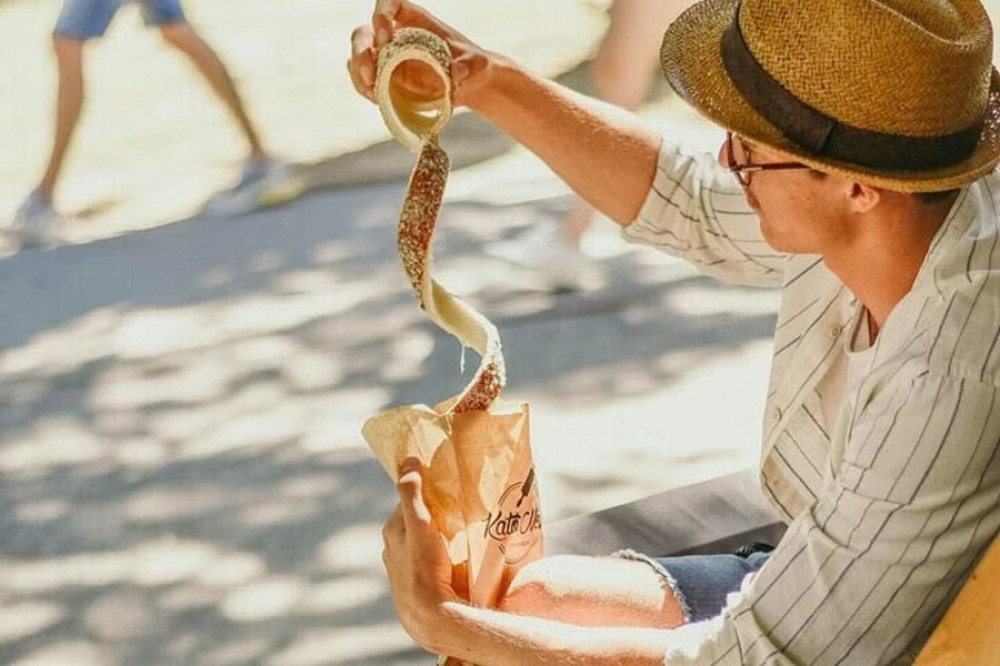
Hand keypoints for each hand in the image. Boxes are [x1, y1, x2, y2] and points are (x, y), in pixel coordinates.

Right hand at [348, 0, 494, 107]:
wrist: (467, 87)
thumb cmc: (471, 66)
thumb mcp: (476, 63)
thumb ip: (470, 65)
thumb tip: (457, 72)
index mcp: (415, 20)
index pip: (390, 5)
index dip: (382, 14)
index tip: (386, 33)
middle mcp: (395, 36)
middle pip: (364, 33)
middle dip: (361, 51)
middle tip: (372, 73)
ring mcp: (386, 58)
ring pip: (359, 57)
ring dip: (359, 73)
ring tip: (373, 91)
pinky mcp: (385, 79)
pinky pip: (363, 81)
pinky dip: (365, 89)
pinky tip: (376, 99)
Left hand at [382, 458, 460, 651]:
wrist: (431, 617)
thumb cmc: (424, 568)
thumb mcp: (419, 524)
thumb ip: (412, 493)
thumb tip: (408, 460)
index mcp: (391, 531)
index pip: (409, 500)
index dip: (427, 491)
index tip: (447, 487)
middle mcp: (393, 549)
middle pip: (417, 521)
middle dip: (435, 513)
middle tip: (460, 508)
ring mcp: (405, 568)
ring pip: (423, 542)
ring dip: (440, 536)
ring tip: (462, 533)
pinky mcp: (418, 584)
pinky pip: (430, 561)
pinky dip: (441, 556)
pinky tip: (457, 558)